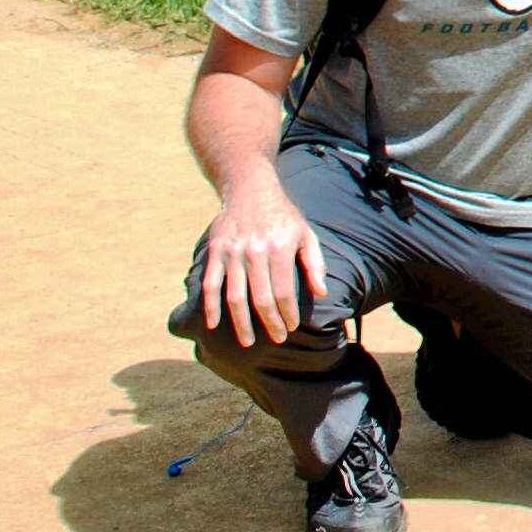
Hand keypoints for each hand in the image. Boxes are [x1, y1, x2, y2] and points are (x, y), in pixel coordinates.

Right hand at [196, 180, 326, 344]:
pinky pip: (211, 284)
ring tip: (248, 342)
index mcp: (280, 247)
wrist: (251, 190)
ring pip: (235, 296)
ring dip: (240, 322)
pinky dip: (210, 305)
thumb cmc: (284, 217)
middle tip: (276, 339)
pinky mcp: (215, 251)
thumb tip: (322, 293)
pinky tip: (213, 324)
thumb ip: (314, 264)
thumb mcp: (306, 234)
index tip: (290, 328)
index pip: (284, 290)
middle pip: (260, 297)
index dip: (287, 313)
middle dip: (269, 323)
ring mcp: (232, 252)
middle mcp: (255, 250)